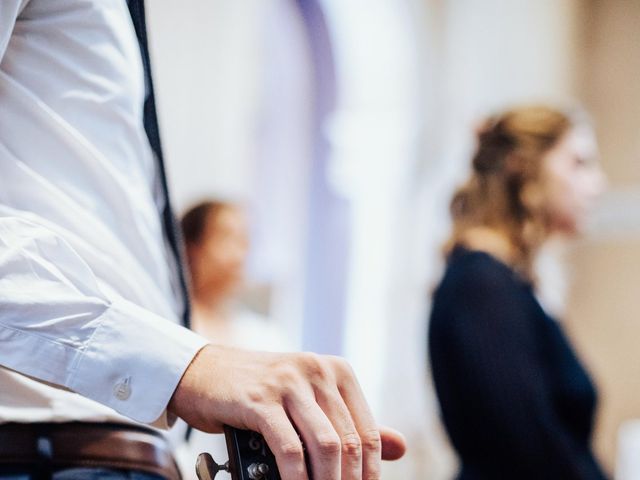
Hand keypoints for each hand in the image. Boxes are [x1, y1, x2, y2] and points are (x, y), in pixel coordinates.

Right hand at [169, 344, 405, 479]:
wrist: (205, 372)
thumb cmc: (260, 391)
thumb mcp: (310, 402)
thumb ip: (352, 423)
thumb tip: (401, 448)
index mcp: (336, 371)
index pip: (367, 431)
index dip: (370, 471)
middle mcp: (317, 370)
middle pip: (349, 441)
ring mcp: (288, 382)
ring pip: (325, 444)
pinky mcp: (260, 400)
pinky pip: (290, 448)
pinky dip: (297, 478)